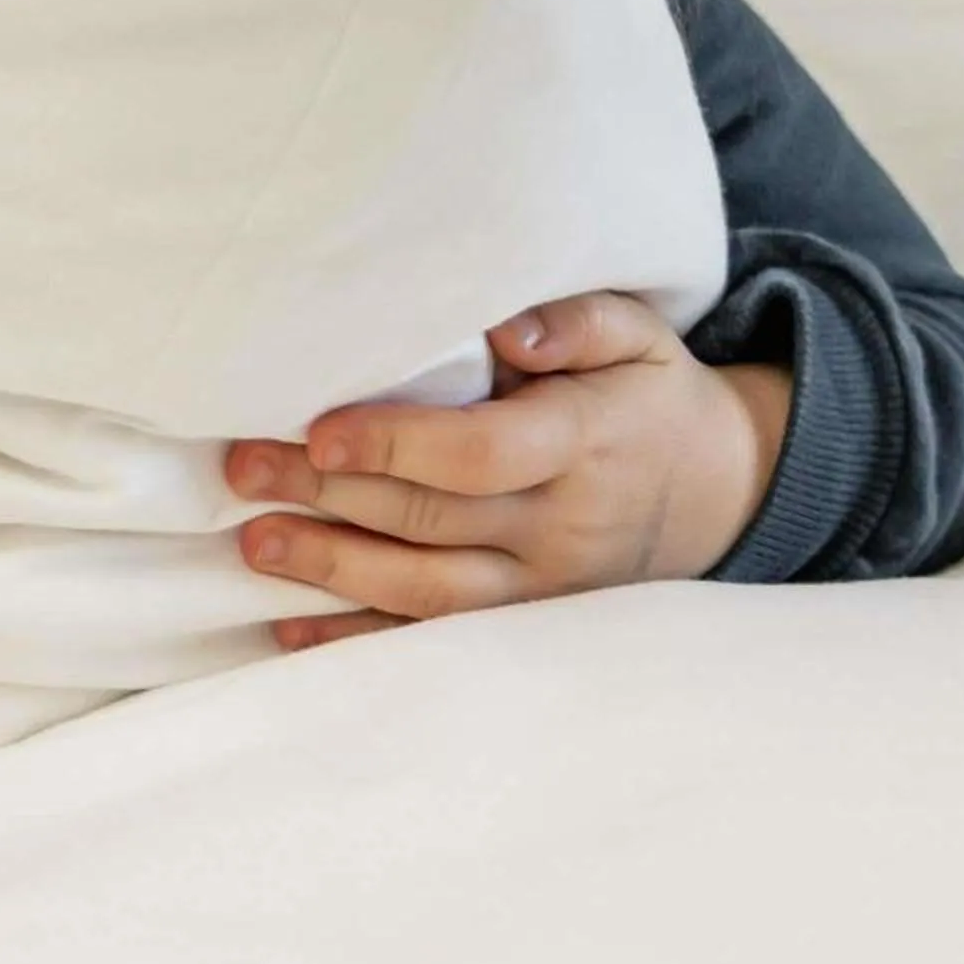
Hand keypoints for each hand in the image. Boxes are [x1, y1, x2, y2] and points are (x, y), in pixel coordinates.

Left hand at [222, 291, 789, 650]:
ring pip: (427, 592)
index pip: (483, 453)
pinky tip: (290, 627)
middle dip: (330, 498)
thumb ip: (576, 321)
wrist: (718, 494)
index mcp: (586, 444)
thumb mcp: (637, 338)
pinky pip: (433, 642)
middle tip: (245, 469)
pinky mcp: (524, 626)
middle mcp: (562, 527)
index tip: (322, 432)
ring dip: (332, 570)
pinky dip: (357, 640)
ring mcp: (543, 590)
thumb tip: (505, 329)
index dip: (398, 447)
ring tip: (254, 541)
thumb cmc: (649, 398)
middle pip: (433, 520)